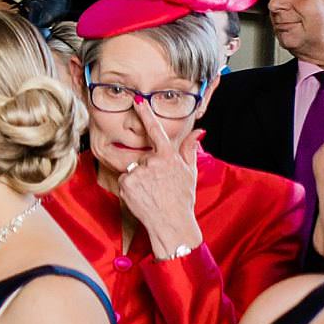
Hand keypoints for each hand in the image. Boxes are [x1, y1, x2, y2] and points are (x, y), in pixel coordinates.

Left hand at [117, 105, 205, 252]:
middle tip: (158, 184)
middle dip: (147, 168)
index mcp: (168, 156)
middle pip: (142, 157)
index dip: (146, 114)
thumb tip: (199, 130)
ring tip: (151, 191)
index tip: (138, 101)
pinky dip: (130, 186)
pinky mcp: (125, 184)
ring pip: (133, 169)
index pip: (155, 130)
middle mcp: (151, 162)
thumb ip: (189, 149)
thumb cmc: (181, 197)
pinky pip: (124, 180)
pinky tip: (141, 196)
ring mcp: (137, 173)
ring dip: (138, 178)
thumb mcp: (189, 171)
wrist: (171, 222)